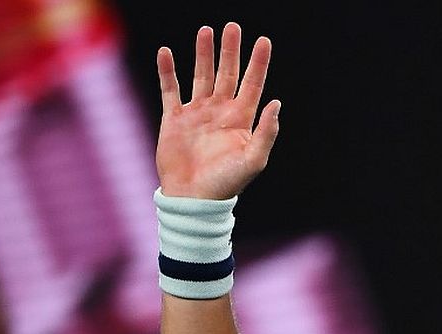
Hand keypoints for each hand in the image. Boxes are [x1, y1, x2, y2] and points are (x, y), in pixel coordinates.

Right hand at [155, 22, 279, 198]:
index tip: (263, 40)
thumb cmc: (227, 184)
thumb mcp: (253, 160)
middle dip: (230, 50)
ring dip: (203, 54)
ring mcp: (197, 113)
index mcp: (241, 120)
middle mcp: (220, 112)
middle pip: (227, 73)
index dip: (258, 63)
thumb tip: (276, 104)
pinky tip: (166, 52)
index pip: (252, 84)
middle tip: (232, 26)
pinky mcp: (174, 119)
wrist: (193, 199)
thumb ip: (266, 133)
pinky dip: (167, 71)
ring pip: (201, 76)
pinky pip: (170, 90)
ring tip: (205, 30)